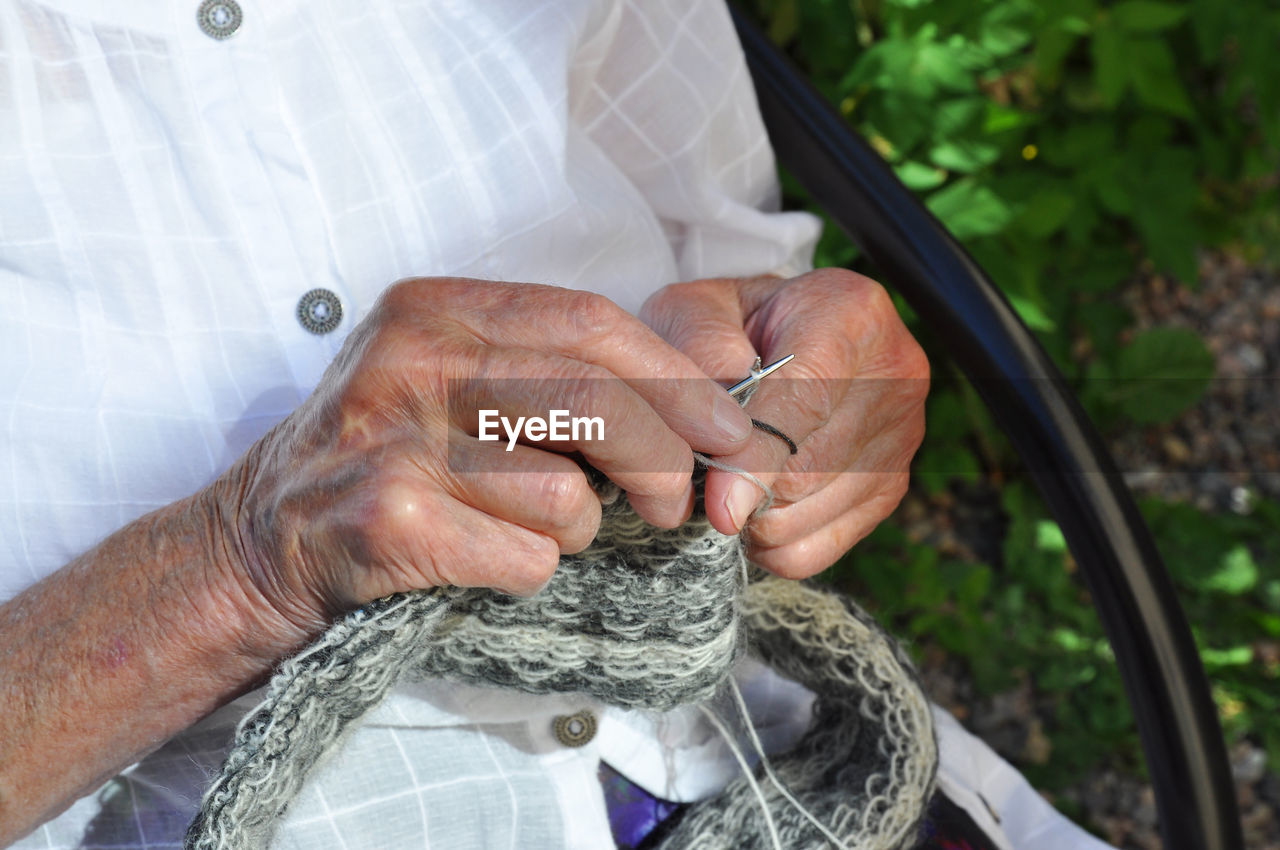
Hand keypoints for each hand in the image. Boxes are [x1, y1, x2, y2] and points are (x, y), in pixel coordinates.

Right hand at [213, 278, 753, 653]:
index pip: (591, 323)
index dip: (678, 378)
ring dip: (575, 530)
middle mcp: (412, 360)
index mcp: (436, 309)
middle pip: (597, 400)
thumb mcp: (446, 377)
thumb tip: (689, 405)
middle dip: (664, 461)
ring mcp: (396, 440)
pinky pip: (526, 556)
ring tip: (525, 527)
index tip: (729, 427)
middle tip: (675, 502)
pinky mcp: (389, 522)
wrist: (257, 542)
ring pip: (568, 493)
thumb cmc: (382, 457)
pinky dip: (527, 571)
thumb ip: (545, 370)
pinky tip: (481, 557)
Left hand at [640, 269, 928, 578]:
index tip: (718, 505)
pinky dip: (775, 544)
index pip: (808, 399)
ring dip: (754, 518)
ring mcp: (902, 435)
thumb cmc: (727, 323)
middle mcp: (896, 373)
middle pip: (810, 468)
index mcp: (849, 313)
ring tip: (725, 481)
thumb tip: (719, 439)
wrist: (777, 334)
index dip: (758, 458)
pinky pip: (822, 547)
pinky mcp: (893, 486)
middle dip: (744, 487)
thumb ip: (698, 353)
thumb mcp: (694, 310)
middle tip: (699, 476)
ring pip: (812, 513)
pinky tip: (754, 507)